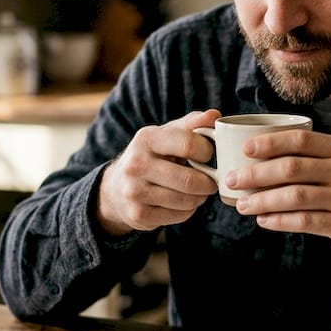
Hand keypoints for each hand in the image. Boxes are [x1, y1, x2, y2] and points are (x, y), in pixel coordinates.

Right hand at [96, 110, 220, 235]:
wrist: (116, 189)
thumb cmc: (152, 156)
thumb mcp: (167, 135)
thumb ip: (192, 124)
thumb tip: (215, 115)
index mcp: (146, 139)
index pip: (188, 144)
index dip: (207, 151)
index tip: (208, 156)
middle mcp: (136, 164)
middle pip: (189, 180)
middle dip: (208, 183)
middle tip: (211, 182)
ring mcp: (135, 191)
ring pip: (186, 201)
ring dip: (200, 198)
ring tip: (198, 192)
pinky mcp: (138, 214)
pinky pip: (179, 216)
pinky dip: (188, 210)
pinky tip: (182, 203)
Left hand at [226, 131, 330, 273]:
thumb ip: (318, 159)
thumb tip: (267, 159)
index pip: (300, 139)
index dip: (269, 142)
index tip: (245, 149)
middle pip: (291, 167)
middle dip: (255, 173)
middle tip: (233, 179)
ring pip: (294, 195)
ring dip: (262, 200)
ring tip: (242, 204)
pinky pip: (305, 221)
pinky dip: (279, 221)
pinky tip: (264, 221)